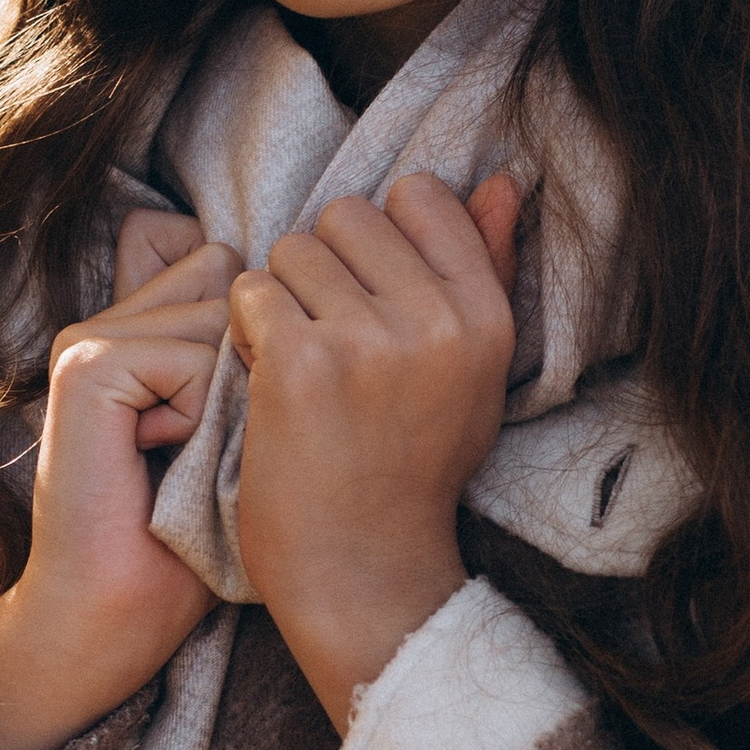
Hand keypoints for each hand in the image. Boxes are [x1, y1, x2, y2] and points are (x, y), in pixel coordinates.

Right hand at [0, 212, 239, 749]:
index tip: (225, 406)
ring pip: (219, 310)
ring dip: (226, 393)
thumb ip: (241, 347)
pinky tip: (159, 459)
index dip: (246, 315)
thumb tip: (289, 285)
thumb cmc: (187, 538)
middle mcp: (104, 320)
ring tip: (181, 455)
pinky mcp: (87, 366)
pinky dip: (200, 417)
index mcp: (132, 326)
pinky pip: (194, 357)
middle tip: (201, 440)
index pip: (209, 252)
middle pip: (226, 272)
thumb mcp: (233, 426)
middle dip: (244, 352)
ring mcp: (88, 338)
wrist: (120, 610)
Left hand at [230, 172, 519, 732]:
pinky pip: (251, 293)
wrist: (362, 569)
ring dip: (281, 301)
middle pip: (346, 214)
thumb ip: (485, 268)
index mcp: (485, 316)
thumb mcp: (473, 371)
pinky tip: (270, 384)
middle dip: (324, 269)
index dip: (378, 241)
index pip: (419, 195)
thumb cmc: (412, 468)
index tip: (371, 300)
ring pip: (291, 249)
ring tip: (302, 368)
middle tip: (331, 343)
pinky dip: (246, 335)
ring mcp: (368, 341)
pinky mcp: (301, 364)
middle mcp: (436, 321)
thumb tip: (503, 179)